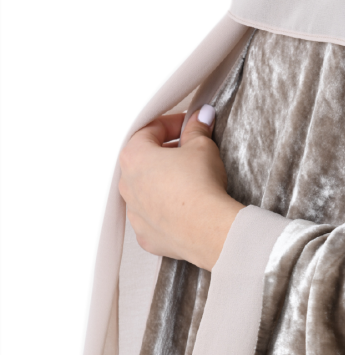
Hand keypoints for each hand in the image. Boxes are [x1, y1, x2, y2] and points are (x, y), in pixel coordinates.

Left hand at [118, 106, 243, 270]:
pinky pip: (152, 218)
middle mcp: (127, 185)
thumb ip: (197, 130)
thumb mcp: (202, 147)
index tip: (188, 126)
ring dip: (163, 184)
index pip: (149, 130)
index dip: (172, 124)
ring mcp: (134, 213)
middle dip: (166, 154)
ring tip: (188, 182)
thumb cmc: (199, 188)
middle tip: (190, 151)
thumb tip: (200, 120)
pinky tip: (184, 208)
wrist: (207, 228)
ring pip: (146, 191)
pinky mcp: (146, 235)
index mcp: (134, 157)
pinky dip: (164, 211)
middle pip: (144, 161)